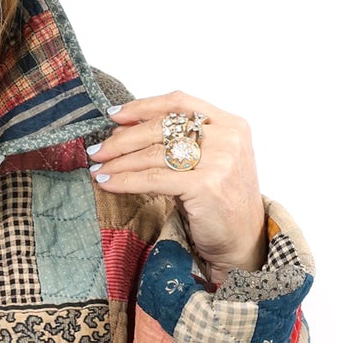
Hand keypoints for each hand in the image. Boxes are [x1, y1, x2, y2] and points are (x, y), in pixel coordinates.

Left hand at [86, 91, 267, 278]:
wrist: (244, 240)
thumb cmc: (219, 201)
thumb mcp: (205, 162)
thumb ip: (178, 142)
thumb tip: (124, 130)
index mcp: (230, 124)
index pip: (179, 103)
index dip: (143, 106)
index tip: (114, 116)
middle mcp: (227, 138)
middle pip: (162, 128)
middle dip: (123, 138)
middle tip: (98, 149)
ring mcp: (219, 160)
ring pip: (154, 154)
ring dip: (120, 161)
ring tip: (98, 168)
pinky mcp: (206, 185)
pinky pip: (154, 179)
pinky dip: (126, 181)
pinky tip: (108, 183)